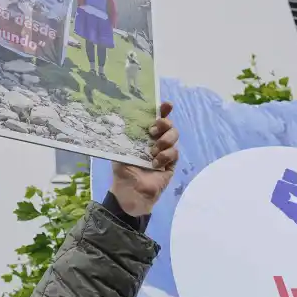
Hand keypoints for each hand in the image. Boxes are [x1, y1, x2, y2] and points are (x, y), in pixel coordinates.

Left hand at [110, 102, 177, 217]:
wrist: (130, 191)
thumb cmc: (123, 169)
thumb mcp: (121, 148)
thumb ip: (126, 134)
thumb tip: (122, 115)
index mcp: (144, 134)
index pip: (156, 118)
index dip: (163, 109)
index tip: (166, 105)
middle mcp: (156, 140)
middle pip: (169, 124)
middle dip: (164, 124)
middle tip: (152, 131)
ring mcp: (165, 151)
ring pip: (174, 136)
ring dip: (164, 141)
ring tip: (152, 151)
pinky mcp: (171, 163)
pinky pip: (175, 152)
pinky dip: (166, 156)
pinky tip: (155, 164)